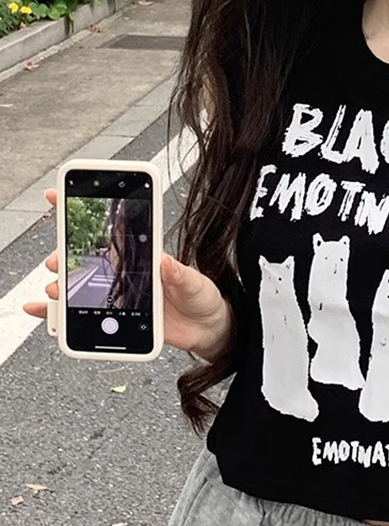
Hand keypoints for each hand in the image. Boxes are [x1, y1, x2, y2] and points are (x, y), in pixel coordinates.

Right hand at [22, 188, 232, 359]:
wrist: (207, 328)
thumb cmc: (202, 298)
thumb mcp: (195, 282)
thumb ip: (179, 274)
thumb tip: (166, 262)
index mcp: (146, 257)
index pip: (113, 231)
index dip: (88, 213)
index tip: (63, 197)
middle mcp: (130, 274)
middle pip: (89, 258)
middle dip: (67, 253)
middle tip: (56, 257)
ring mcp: (122, 295)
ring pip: (82, 286)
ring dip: (63, 284)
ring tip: (55, 286)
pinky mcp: (119, 317)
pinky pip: (86, 315)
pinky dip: (61, 315)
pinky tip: (44, 311)